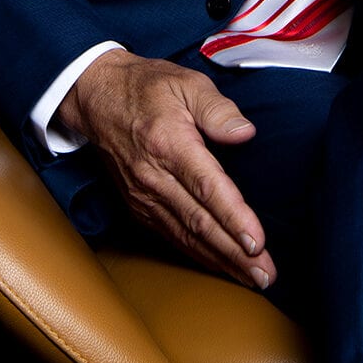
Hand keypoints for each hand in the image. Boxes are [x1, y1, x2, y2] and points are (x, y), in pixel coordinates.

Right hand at [57, 48, 275, 290]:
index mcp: (169, 143)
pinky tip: (220, 265)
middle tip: (265, 276)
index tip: (257, 241)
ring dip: (220, 261)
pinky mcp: (138, 206)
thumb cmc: (147, 87)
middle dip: (235, 253)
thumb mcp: (187, 83)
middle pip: (200, 222)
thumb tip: (245, 133)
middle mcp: (154, 176)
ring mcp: (143, 195)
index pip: (207, 187)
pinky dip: (197, 255)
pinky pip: (171, 237)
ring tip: (252, 279)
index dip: (233, 217)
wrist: (97, 97)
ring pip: (186, 237)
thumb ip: (218, 109)